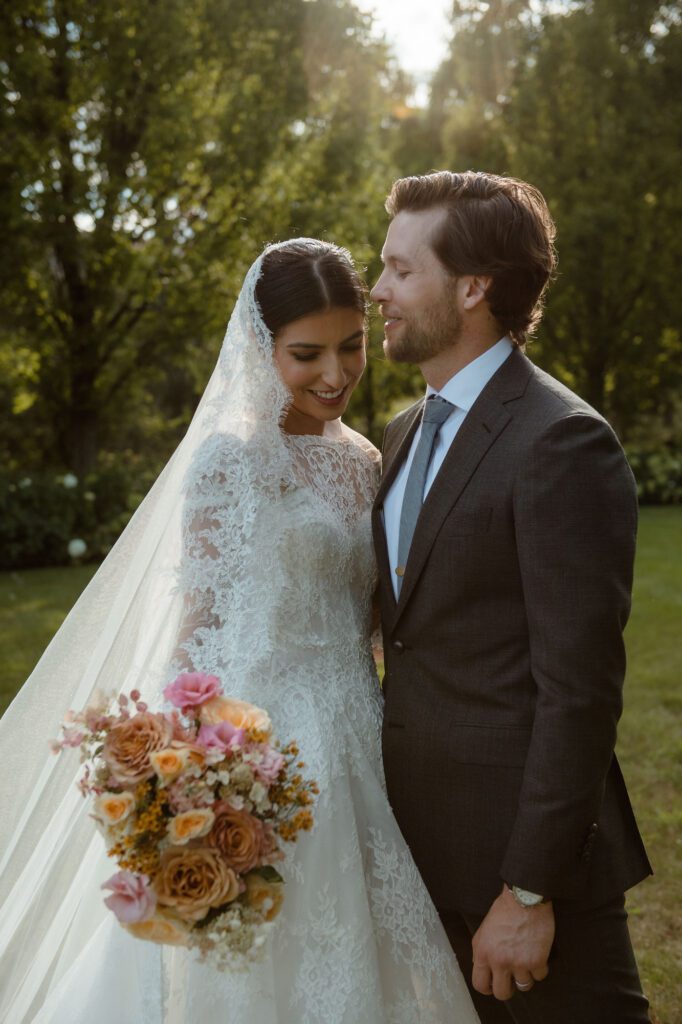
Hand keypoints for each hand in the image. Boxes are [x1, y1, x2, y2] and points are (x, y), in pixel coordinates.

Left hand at [471, 885, 554, 1000]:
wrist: (525, 898)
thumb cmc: (505, 910)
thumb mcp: (484, 930)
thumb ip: (481, 951)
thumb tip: (481, 967)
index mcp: (483, 953)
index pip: (480, 985)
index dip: (487, 987)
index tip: (494, 985)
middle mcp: (499, 961)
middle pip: (502, 993)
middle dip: (508, 988)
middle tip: (512, 978)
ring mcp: (519, 963)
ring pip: (524, 986)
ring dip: (526, 976)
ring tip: (526, 960)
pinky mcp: (537, 961)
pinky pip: (540, 976)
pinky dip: (540, 967)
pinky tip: (537, 953)